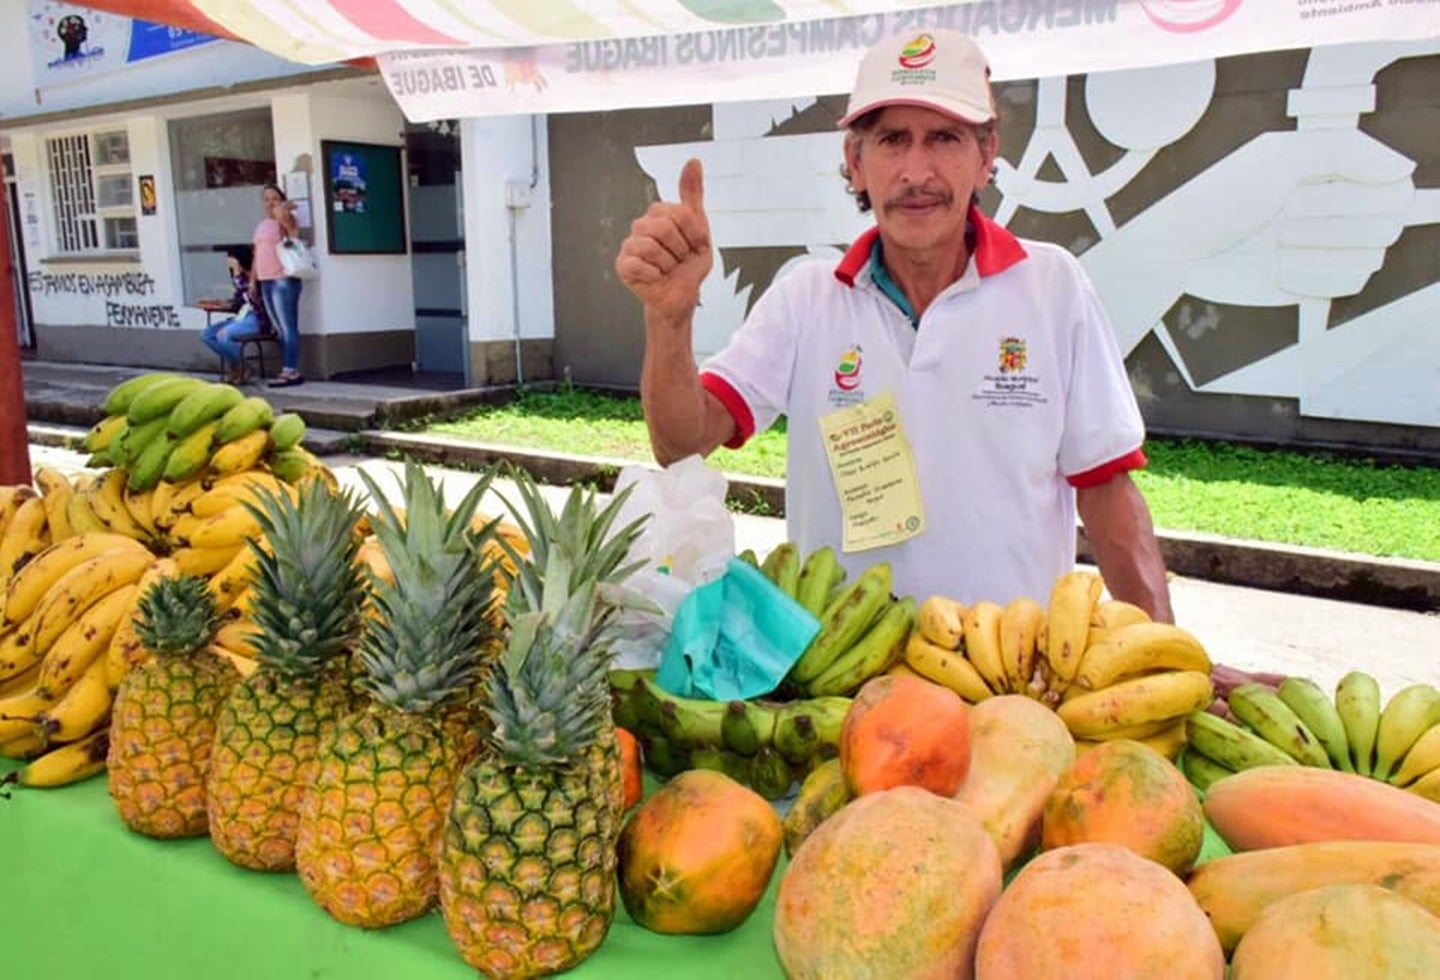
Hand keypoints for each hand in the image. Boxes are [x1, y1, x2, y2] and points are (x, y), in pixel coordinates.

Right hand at [614, 157, 712, 322]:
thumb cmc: (688, 263)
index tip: (695, 246)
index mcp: (657, 214)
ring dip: (669, 265)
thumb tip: (693, 161)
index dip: (693, 233)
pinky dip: (655, 275)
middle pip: (664, 228)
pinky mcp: (622, 266)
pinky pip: (639, 265)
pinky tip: (656, 278)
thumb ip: (692, 194)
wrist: (683, 295)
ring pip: (652, 247)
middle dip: (680, 250)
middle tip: (680, 259)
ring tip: (668, 269)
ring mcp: (629, 245)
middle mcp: (640, 226)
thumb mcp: (698, 228)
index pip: (679, 213)